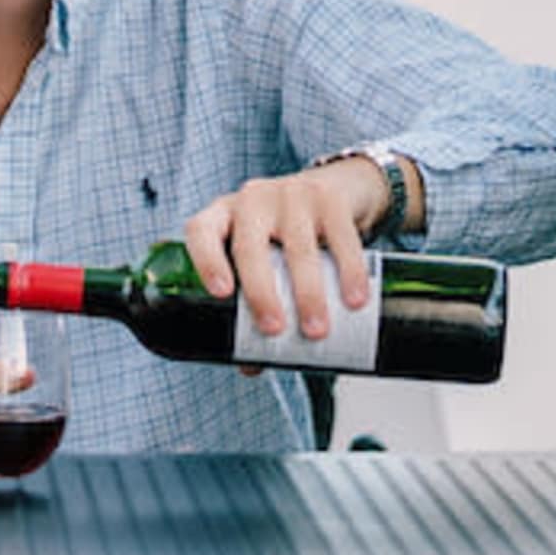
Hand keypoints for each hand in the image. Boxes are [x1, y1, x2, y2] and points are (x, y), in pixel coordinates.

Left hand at [178, 164, 381, 353]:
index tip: (222, 295)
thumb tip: (250, 364)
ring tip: (316, 330)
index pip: (201, 232)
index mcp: (223, 216)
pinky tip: (355, 300)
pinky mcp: (330, 198)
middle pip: (250, 248)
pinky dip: (350, 273)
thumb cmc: (283, 233)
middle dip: (261, 293)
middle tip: (275, 330)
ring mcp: (291, 195)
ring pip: (298, 247)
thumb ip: (254, 305)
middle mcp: (252, 201)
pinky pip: (342, 238)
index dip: (206, 261)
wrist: (335, 189)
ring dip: (308, 293)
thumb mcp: (263, 257)